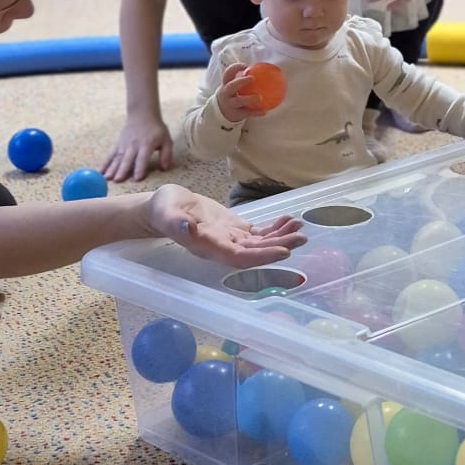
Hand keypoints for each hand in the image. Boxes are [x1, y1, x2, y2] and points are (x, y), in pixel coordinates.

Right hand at [102, 115, 174, 182]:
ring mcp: (124, 144)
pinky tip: (99, 171)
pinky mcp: (117, 144)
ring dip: (111, 168)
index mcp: (147, 144)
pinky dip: (104, 163)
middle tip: (118, 180)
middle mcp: (134, 145)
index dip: (140, 168)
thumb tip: (164, 168)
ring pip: (117, 158)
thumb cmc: (156, 129)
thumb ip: (166, 154)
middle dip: (122, 170)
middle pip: (127, 159)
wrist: (142, 114)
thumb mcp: (166, 140)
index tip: (137, 178)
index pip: (143, 158)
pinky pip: (110, 154)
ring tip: (107, 178)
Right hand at [148, 185, 304, 267]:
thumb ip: (175, 222)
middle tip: (301, 237)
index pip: (239, 256)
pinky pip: (257, 233)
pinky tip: (288, 221)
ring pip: (260, 243)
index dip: (261, 256)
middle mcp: (223, 248)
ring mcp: (230, 239)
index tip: (283, 251)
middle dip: (279, 246)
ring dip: (281, 237)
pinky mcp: (234, 230)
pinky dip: (274, 229)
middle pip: (255, 252)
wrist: (164, 208)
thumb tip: (186, 228)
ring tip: (300, 227)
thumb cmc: (164, 210)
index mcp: (208, 247)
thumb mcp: (166, 212)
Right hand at [215, 67, 263, 123]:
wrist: (221, 112)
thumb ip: (243, 78)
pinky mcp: (235, 114)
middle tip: (252, 78)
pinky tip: (264, 111)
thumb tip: (263, 69)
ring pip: (238, 101)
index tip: (245, 66)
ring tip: (259, 97)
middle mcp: (226, 93)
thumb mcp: (233, 86)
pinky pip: (246, 113)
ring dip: (249, 99)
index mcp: (226, 84)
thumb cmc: (232, 94)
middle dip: (240, 81)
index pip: (228, 73)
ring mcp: (230, 104)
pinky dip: (255, 112)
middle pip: (231, 86)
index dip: (235, 68)